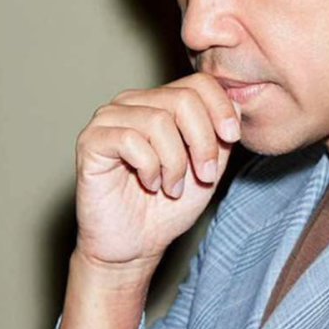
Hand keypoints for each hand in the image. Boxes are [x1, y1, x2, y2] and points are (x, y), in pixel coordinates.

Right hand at [71, 72, 240, 269]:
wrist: (136, 244)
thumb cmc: (170, 205)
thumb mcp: (210, 165)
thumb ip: (221, 133)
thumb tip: (237, 100)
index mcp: (161, 102)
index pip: (199, 83)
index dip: (221, 108)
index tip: (233, 138)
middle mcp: (133, 103)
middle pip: (183, 99)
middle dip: (203, 141)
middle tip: (205, 174)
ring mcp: (108, 119)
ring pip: (158, 121)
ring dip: (176, 161)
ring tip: (172, 186)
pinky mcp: (90, 141)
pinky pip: (129, 140)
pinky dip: (149, 167)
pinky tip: (150, 183)